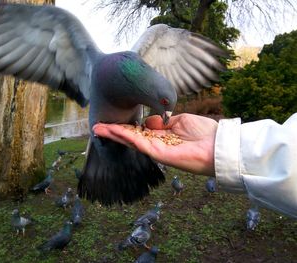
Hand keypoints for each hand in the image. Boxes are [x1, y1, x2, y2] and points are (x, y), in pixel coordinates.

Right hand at [93, 113, 217, 175]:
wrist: (218, 145)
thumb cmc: (203, 133)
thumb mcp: (180, 120)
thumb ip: (163, 121)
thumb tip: (148, 122)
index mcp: (161, 135)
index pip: (138, 131)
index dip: (124, 127)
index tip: (111, 121)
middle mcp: (156, 143)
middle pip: (130, 137)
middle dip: (113, 132)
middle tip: (96, 127)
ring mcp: (157, 149)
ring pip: (131, 141)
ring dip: (114, 134)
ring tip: (98, 129)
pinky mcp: (160, 154)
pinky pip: (139, 144)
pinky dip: (126, 137)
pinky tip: (115, 130)